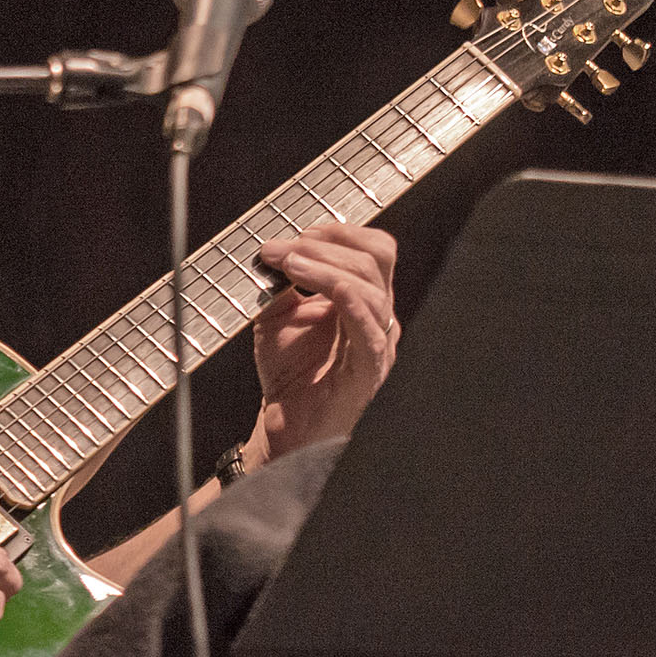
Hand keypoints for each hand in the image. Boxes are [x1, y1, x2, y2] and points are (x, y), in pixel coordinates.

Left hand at [248, 222, 399, 460]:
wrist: (287, 423)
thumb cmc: (290, 373)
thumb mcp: (279, 315)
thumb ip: (282, 284)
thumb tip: (276, 252)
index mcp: (363, 298)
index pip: (373, 250)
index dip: (339, 233)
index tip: (298, 233)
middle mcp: (378, 315)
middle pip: (377, 258)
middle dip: (327, 243)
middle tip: (286, 248)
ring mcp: (378, 340)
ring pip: (370, 286)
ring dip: (324, 266)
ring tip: (287, 263)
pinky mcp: (369, 367)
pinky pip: (369, 327)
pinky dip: (347, 300)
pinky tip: (321, 287)